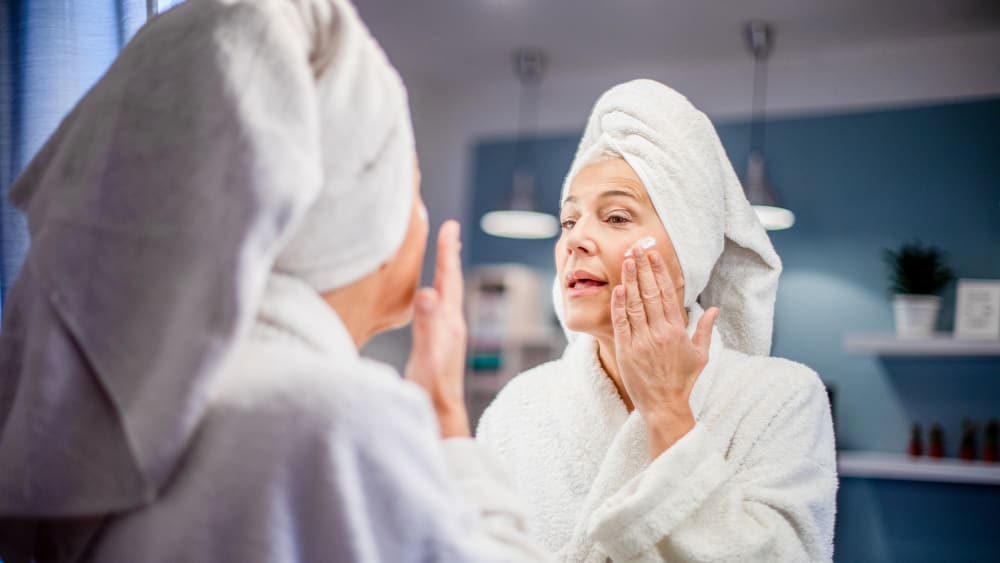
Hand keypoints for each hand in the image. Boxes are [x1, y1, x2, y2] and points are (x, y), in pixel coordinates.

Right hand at [405, 220, 469, 437]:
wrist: (440, 414)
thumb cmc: (432, 388)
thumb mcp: (427, 353)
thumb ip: (427, 324)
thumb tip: (428, 293)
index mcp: (449, 321)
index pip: (448, 279)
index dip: (447, 252)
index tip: (449, 226)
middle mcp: (451, 324)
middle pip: (451, 283)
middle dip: (449, 256)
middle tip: (450, 233)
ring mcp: (446, 335)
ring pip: (446, 296)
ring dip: (444, 274)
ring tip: (443, 259)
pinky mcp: (437, 345)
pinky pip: (437, 311)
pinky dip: (435, 295)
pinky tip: (430, 301)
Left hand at [610, 243, 718, 456]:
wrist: (664, 406)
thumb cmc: (682, 381)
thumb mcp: (700, 355)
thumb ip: (705, 329)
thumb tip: (715, 309)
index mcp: (678, 331)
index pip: (668, 294)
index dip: (660, 273)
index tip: (654, 256)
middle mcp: (660, 333)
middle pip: (650, 294)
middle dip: (643, 269)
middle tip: (637, 249)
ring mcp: (642, 341)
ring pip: (635, 304)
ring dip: (630, 280)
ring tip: (626, 261)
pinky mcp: (626, 351)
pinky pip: (621, 323)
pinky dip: (619, 305)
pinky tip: (618, 289)